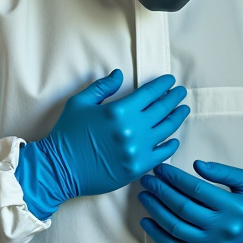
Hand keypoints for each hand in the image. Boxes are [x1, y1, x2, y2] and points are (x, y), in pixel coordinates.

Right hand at [16, 70, 188, 217]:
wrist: (59, 169)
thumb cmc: (67, 134)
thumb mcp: (79, 103)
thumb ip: (103, 87)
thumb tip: (119, 74)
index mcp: (119, 111)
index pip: (149, 93)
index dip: (163, 85)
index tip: (170, 81)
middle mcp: (132, 129)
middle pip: (162, 109)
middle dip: (174, 98)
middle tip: (181, 92)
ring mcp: (137, 150)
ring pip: (166, 130)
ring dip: (177, 117)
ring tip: (183, 110)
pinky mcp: (138, 168)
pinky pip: (162, 154)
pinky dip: (171, 145)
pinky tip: (174, 138)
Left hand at [138, 160, 242, 242]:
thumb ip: (224, 172)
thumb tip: (196, 165)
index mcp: (233, 206)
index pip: (196, 189)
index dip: (174, 178)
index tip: (160, 169)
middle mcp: (221, 227)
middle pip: (182, 207)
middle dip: (160, 191)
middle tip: (147, 179)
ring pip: (175, 227)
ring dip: (155, 210)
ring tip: (144, 196)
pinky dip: (158, 235)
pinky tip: (146, 221)